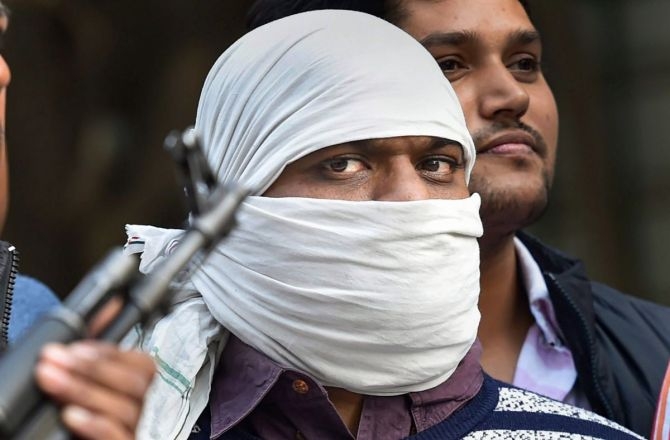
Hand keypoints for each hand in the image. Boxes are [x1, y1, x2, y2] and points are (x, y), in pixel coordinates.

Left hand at [35, 341, 154, 439]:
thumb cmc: (105, 419)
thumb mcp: (104, 382)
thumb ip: (103, 351)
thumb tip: (110, 305)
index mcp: (150, 389)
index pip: (143, 364)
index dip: (109, 353)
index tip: (73, 348)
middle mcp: (153, 409)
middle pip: (135, 383)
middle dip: (91, 368)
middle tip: (53, 359)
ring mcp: (146, 431)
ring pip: (126, 408)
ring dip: (84, 390)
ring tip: (51, 379)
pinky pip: (119, 437)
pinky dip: (96, 424)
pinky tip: (71, 415)